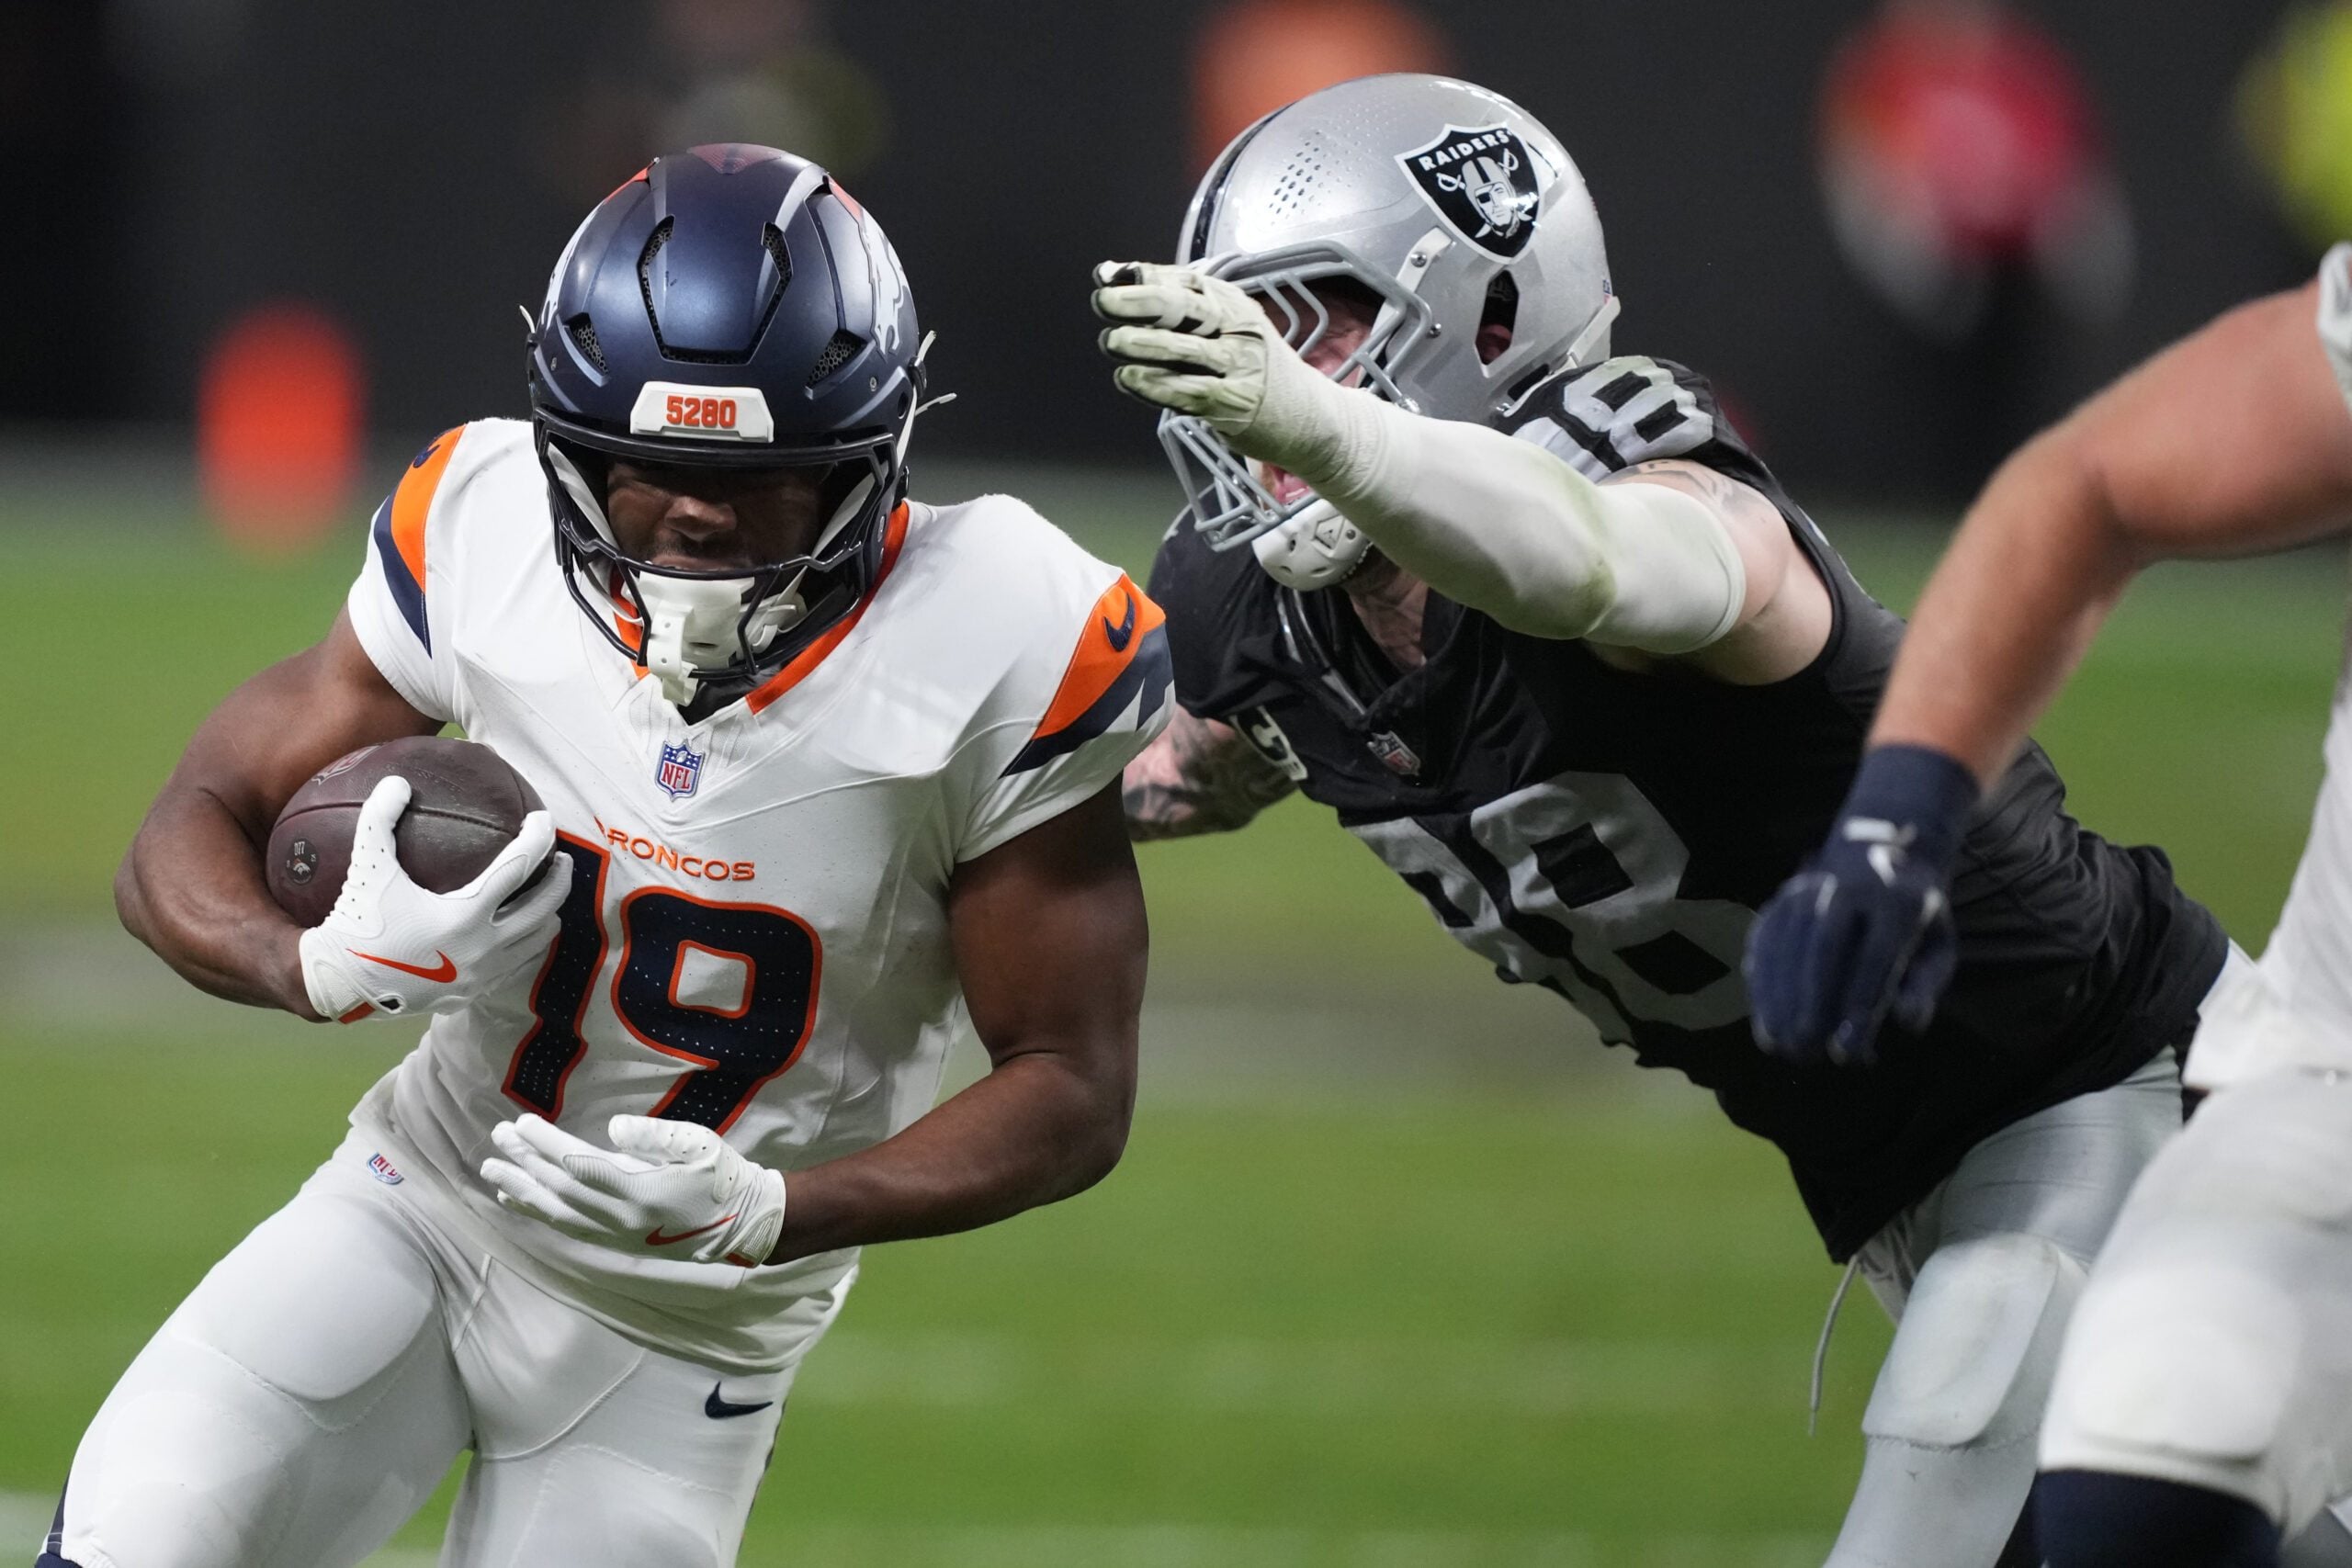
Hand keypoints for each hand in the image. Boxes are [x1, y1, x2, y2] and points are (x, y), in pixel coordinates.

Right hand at [296, 775, 566, 1021]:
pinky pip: (513, 966)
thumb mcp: (367, 867)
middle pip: (544, 908)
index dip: (537, 838)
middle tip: (560, 859)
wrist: (337, 985)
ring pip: (536, 942)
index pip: (518, 868)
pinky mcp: (470, 994)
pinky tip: (519, 930)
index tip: (544, 820)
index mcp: (464, 915)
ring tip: (546, 894)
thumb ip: (379, 820)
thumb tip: (397, 781)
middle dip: (560, 880)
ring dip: (547, 915)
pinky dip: (525, 944)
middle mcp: (482, 947)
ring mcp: (480, 975)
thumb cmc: (355, 922)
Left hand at [481, 1113, 786, 1267]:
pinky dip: (539, 1213)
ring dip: (522, 1190)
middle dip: (525, 1162)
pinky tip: (520, 1200)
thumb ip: (654, 1136)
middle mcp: (622, 1219)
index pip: (580, 1165)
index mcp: (642, 1191)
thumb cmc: (724, 1176)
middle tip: (496, 1137)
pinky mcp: (616, 1243)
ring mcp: (616, 1235)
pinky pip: (567, 1228)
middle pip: (561, 1190)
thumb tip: (610, 1128)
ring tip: (492, 1171)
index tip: (522, 1124)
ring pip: (557, 1214)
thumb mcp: (700, 1145)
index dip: (547, 1145)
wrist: (744, 1224)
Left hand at [1090, 261, 1338, 463]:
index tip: (1106, 277)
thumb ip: (1171, 304)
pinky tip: (1129, 379)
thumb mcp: (1224, 327)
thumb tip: (1112, 274)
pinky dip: (1156, 385)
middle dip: (1139, 302)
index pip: (1184, 280)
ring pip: (1184, 349)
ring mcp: (1239, 365)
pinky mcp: (1235, 402)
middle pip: (1184, 308)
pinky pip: (1189, 390)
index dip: (1143, 277)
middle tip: (1103, 302)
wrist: (1310, 415)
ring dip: (1143, 344)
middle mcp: (1237, 328)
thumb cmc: (1253, 367)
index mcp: (1232, 302)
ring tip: (1111, 341)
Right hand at [1744, 746, 1978, 1065]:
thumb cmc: (1915, 917)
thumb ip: (1924, 986)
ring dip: (1777, 997)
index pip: (1875, 958)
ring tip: (1780, 1045)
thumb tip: (1907, 1023)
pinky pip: (1765, 939)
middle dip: (1810, 1002)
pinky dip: (1761, 982)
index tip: (1848, 1053)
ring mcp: (1810, 888)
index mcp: (1898, 901)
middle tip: (1804, 1051)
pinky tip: (1764, 1020)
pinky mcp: (1783, 897)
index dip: (1859, 1006)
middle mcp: (1849, 888)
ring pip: (1786, 943)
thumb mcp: (1936, 946)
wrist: (1883, 848)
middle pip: (1823, 947)